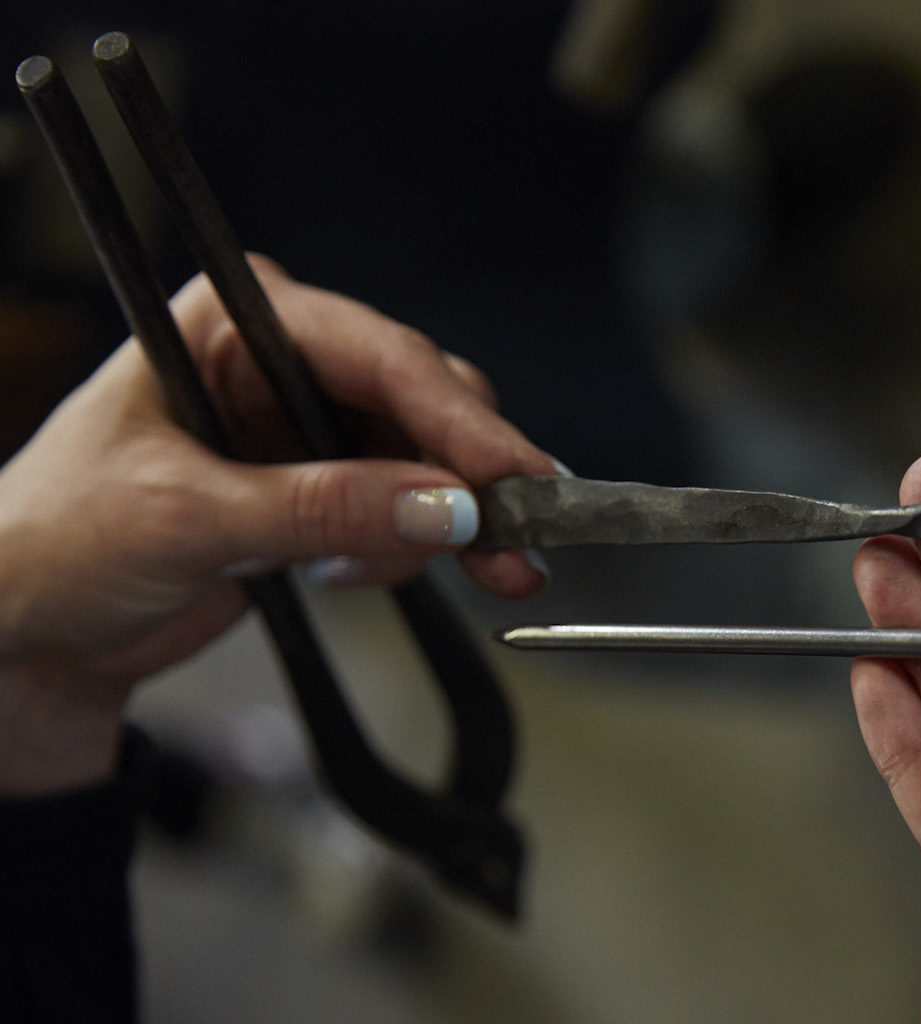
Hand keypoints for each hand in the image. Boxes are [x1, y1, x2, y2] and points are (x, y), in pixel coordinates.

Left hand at [0, 257, 555, 790]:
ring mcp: (301, 428)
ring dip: (454, 522)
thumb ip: (323, 510)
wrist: (19, 639)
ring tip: (481, 570)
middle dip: (471, 475)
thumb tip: (446, 509)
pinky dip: (413, 548)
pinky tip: (368, 577)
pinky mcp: (315, 489)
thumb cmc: (50, 547)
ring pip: (427, 456)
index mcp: (229, 321)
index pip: (378, 354)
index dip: (460, 417)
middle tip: (519, 538)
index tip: (518, 475)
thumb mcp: (185, 518)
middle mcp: (276, 360)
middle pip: (421, 398)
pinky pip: (403, 507)